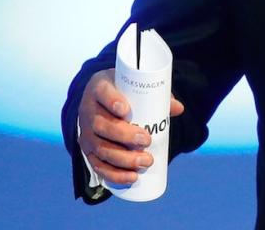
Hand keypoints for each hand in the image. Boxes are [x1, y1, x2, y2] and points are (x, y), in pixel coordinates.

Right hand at [77, 68, 184, 184]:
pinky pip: (98, 166)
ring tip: (146, 162)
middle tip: (146, 141)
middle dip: (124, 136)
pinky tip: (131, 177)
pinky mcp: (88, 151)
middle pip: (101, 125)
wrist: (100, 101)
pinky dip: (114, 174)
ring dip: (123, 159)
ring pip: (100, 148)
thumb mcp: (135, 87)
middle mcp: (88, 111)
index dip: (112, 101)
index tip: (126, 110)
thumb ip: (157, 95)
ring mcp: (85, 133)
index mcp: (99, 88)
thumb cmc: (123, 92)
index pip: (102, 92)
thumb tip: (179, 109)